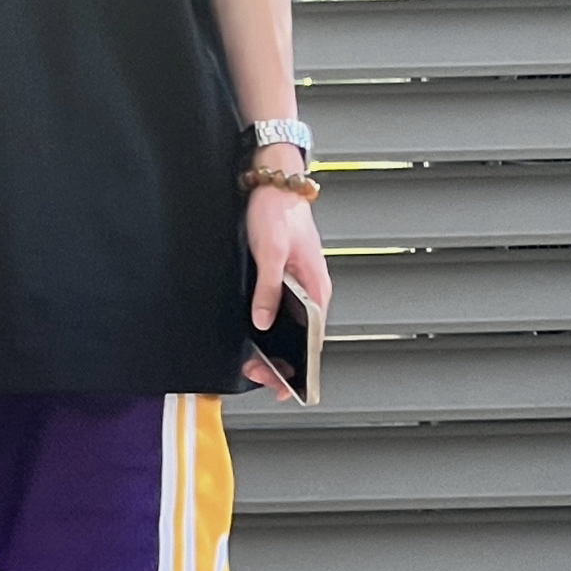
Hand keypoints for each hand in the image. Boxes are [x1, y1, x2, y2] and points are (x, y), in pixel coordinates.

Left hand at [243, 173, 330, 402]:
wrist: (275, 182)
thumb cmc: (279, 211)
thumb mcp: (271, 251)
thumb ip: (269, 288)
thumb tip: (262, 321)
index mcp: (317, 287)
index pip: (313, 339)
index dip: (299, 367)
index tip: (285, 388)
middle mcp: (311, 290)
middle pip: (300, 337)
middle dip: (280, 361)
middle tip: (258, 375)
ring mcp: (297, 285)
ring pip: (288, 326)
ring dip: (272, 346)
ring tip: (254, 363)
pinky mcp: (283, 278)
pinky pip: (278, 311)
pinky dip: (267, 327)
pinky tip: (254, 336)